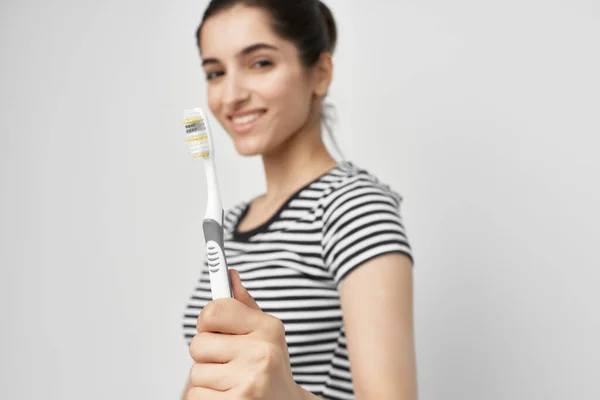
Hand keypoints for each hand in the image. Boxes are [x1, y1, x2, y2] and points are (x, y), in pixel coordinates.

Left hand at [187, 269, 304, 399]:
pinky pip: (195, 395)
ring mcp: (250, 380)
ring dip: (207, 381)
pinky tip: (227, 396)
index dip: (207, 321)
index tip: (212, 328)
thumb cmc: (270, 370)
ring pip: (195, 373)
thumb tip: (229, 274)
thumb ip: (244, 307)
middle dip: (206, 356)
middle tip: (228, 364)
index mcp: (268, 328)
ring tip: (231, 383)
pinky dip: (205, 398)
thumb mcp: (265, 335)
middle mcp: (262, 351)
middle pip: (198, 344)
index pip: (215, 310)